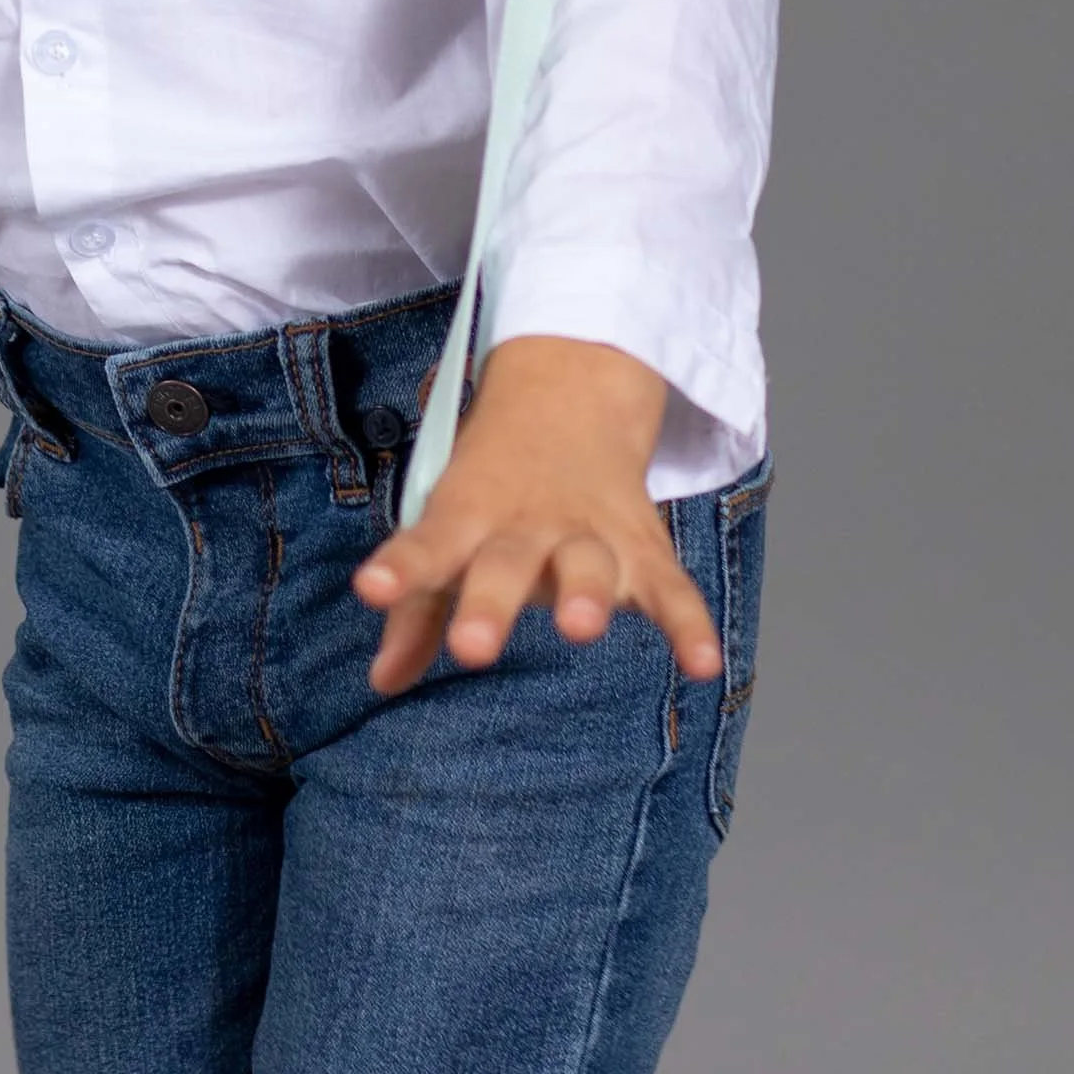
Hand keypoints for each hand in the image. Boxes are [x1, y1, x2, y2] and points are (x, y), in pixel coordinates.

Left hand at [352, 334, 722, 695]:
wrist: (571, 391)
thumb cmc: (496, 482)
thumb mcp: (450, 526)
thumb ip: (416, 609)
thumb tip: (383, 682)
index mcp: (470, 512)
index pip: (429, 542)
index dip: (402, 568)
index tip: (372, 590)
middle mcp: (527, 522)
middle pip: (508, 563)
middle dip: (492, 603)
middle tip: (472, 647)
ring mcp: (588, 532)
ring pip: (588, 564)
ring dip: (584, 595)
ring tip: (579, 628)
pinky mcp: (642, 546)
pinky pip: (671, 589)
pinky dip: (690, 625)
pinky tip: (702, 666)